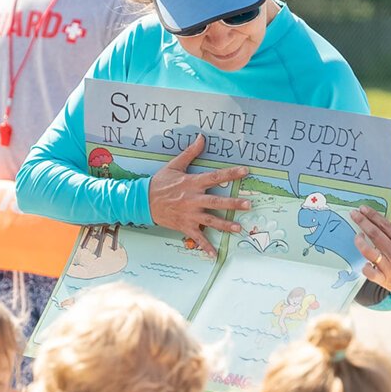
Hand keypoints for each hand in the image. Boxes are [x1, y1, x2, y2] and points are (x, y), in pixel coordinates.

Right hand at [146, 136, 249, 257]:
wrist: (142, 201)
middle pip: (217, 202)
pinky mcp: (184, 226)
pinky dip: (205, 246)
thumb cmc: (160, 183)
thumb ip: (190, 153)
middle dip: (233, 204)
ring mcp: (189, 214)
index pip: (215, 177)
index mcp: (192, 183)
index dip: (231, 173)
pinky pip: (197, 237)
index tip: (245, 171)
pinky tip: (215, 254)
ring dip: (225, 225)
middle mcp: (193, 199)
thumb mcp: (174, 165)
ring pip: (211, 220)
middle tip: (248, 205)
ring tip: (239, 229)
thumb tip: (202, 137)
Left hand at [351, 206, 390, 298]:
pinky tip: (364, 263)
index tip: (363, 208)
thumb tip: (377, 223)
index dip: (373, 215)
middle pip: (375, 234)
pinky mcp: (385, 280)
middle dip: (362, 222)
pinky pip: (370, 273)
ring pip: (369, 251)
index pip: (385, 225)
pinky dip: (365, 267)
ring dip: (360, 241)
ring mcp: (390, 267)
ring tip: (357, 235)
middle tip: (354, 214)